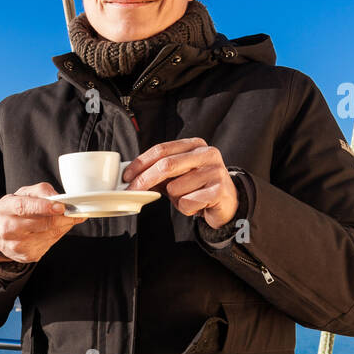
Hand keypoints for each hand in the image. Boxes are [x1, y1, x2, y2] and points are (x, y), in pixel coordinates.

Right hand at [0, 182, 87, 263]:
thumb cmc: (15, 210)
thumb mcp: (24, 194)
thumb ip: (42, 191)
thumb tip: (61, 199)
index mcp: (6, 208)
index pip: (24, 207)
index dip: (44, 207)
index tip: (61, 206)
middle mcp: (7, 228)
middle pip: (40, 224)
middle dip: (61, 218)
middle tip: (74, 212)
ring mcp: (16, 245)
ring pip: (48, 235)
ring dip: (63, 226)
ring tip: (67, 218)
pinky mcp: (26, 255)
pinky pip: (49, 245)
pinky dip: (57, 235)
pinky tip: (56, 229)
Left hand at [121, 137, 237, 227]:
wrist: (227, 202)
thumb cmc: (197, 187)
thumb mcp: (176, 176)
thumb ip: (157, 172)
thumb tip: (130, 177)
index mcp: (194, 145)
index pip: (161, 150)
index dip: (140, 163)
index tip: (126, 176)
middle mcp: (207, 154)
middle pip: (167, 165)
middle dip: (145, 180)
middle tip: (132, 190)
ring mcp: (215, 171)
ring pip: (176, 188)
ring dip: (173, 199)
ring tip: (186, 198)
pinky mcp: (220, 190)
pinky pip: (188, 202)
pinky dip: (185, 208)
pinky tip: (196, 206)